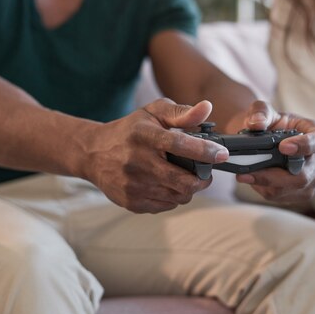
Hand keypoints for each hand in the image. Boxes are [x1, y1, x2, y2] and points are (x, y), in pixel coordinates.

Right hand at [83, 98, 228, 213]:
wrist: (92, 154)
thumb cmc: (130, 130)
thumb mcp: (153, 113)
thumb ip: (181, 112)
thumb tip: (207, 108)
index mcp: (144, 135)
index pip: (179, 145)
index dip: (205, 152)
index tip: (222, 154)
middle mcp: (137, 161)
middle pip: (183, 181)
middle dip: (202, 179)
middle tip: (206, 172)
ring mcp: (133, 185)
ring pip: (178, 196)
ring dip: (189, 189)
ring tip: (186, 177)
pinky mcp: (131, 202)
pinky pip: (166, 205)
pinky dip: (173, 197)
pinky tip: (168, 184)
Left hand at [235, 100, 314, 203]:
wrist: (263, 139)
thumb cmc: (269, 122)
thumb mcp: (263, 110)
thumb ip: (260, 112)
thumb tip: (256, 124)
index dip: (304, 146)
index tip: (283, 147)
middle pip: (304, 174)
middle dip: (275, 175)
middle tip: (249, 171)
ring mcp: (314, 178)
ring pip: (292, 189)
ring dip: (266, 184)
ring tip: (244, 175)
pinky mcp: (302, 192)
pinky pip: (283, 196)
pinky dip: (264, 189)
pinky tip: (252, 180)